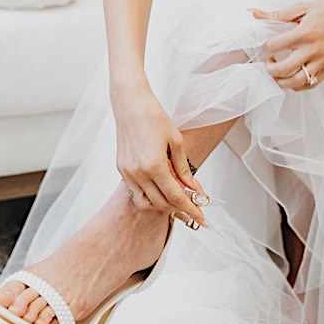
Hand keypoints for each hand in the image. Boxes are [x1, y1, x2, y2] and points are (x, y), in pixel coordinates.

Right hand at [112, 86, 208, 228]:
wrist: (130, 104)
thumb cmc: (154, 117)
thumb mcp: (176, 142)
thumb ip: (184, 169)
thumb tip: (194, 188)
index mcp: (154, 165)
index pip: (176, 196)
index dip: (191, 209)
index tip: (202, 218)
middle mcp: (138, 173)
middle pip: (161, 203)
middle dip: (178, 207)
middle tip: (192, 203)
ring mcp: (127, 172)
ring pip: (145, 203)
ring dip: (161, 204)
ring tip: (174, 196)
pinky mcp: (121, 169)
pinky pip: (135, 192)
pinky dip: (149, 195)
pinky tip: (159, 186)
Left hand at [252, 0, 323, 90]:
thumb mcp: (302, 8)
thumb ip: (277, 14)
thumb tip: (254, 14)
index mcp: (304, 33)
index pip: (275, 46)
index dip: (265, 47)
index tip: (267, 45)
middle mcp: (313, 50)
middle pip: (283, 69)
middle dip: (270, 69)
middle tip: (269, 63)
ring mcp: (323, 61)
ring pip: (297, 82)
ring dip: (281, 81)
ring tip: (278, 73)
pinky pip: (311, 84)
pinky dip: (298, 85)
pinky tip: (292, 76)